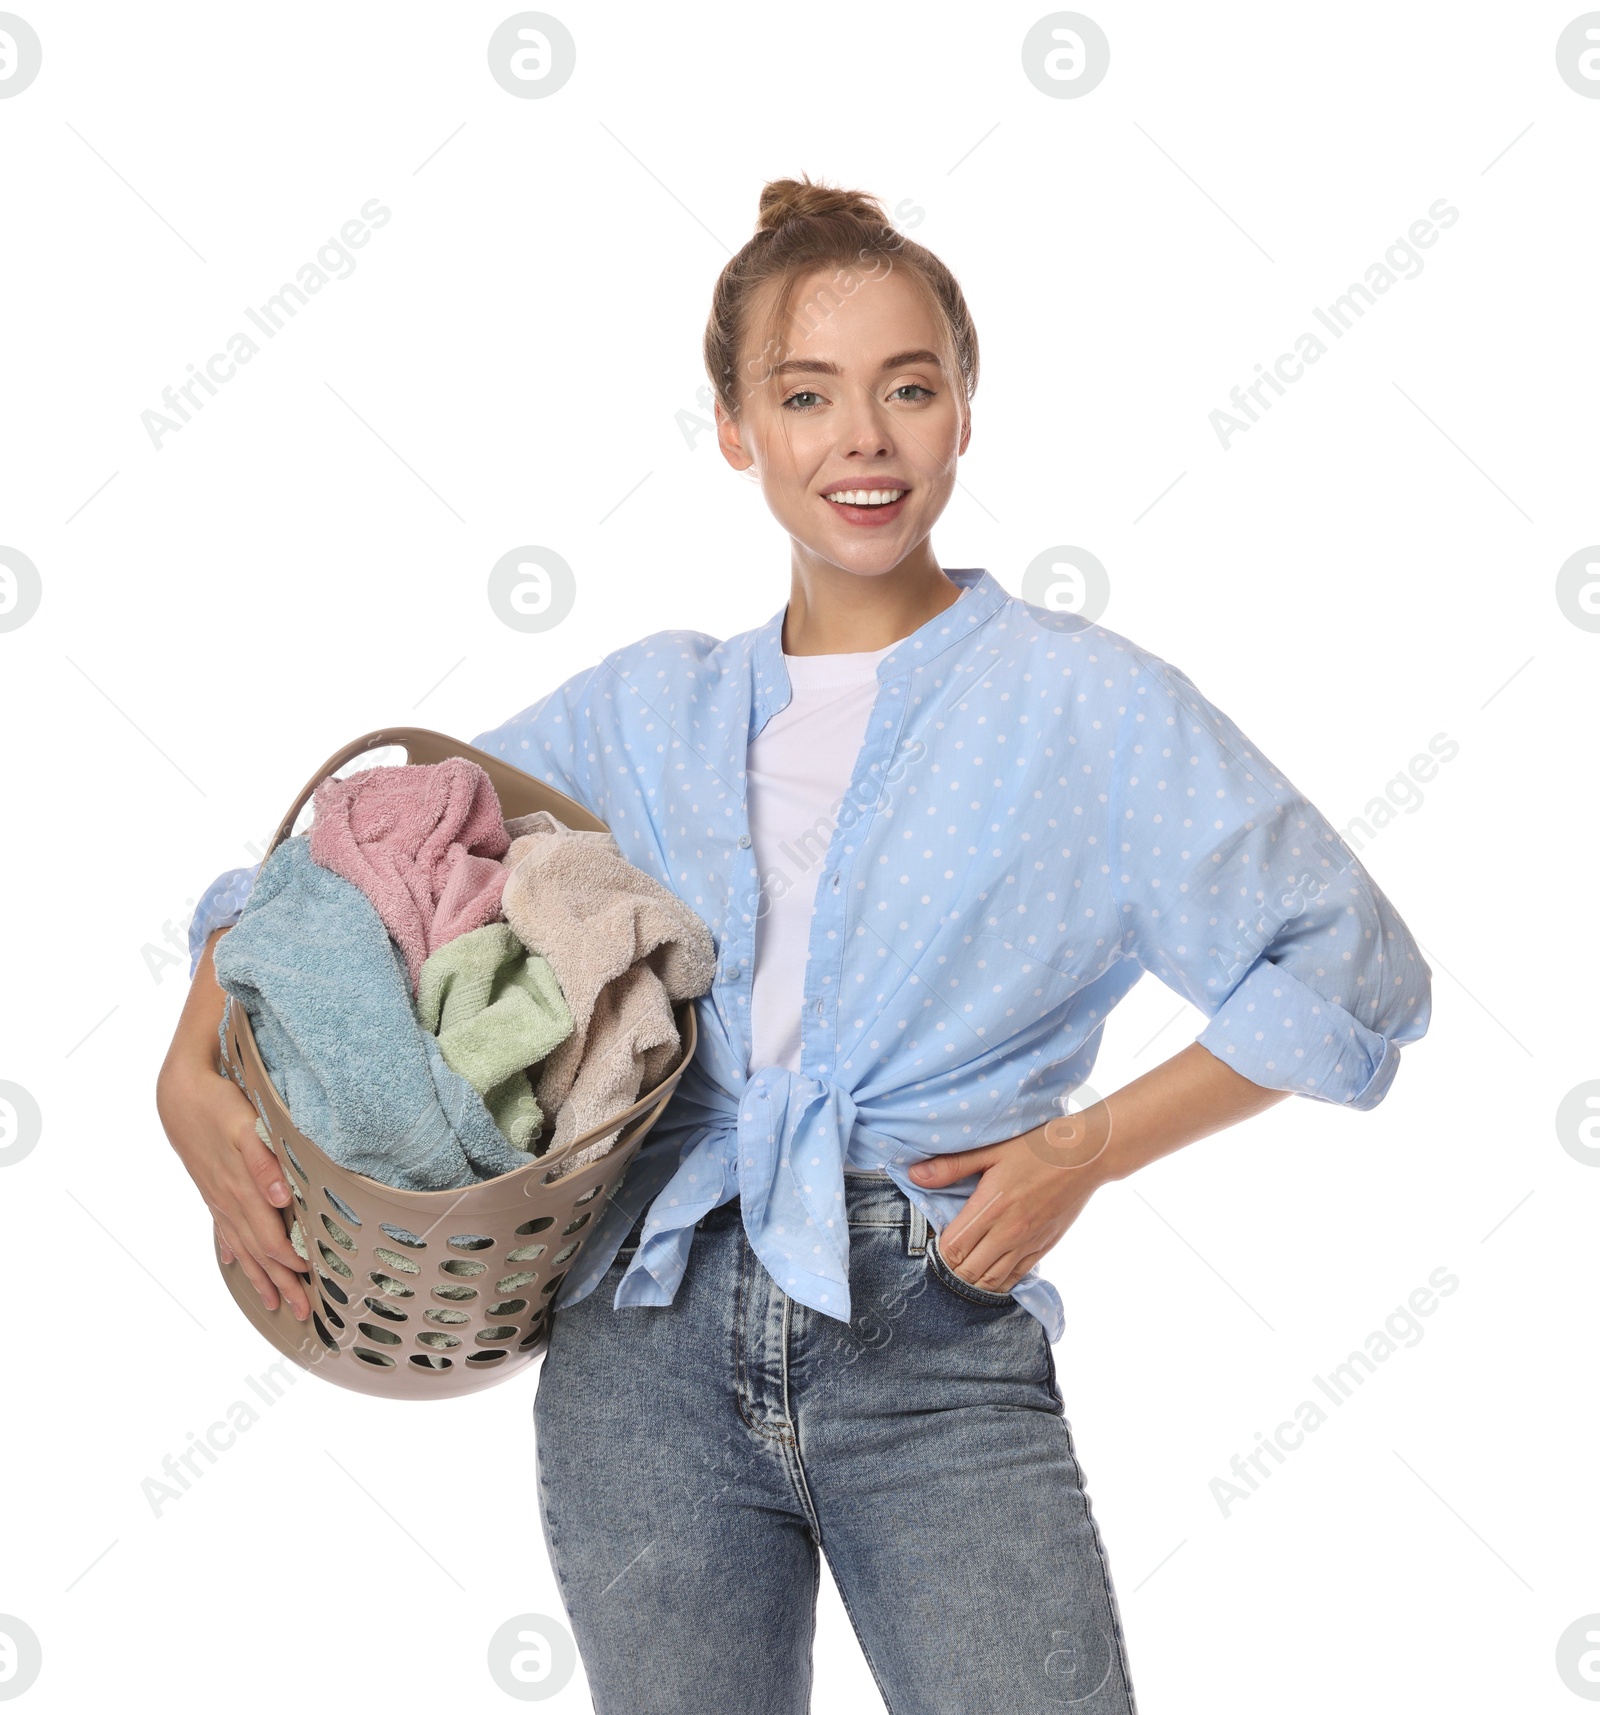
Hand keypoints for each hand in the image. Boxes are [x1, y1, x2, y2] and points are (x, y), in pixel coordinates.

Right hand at [156, 1056, 313, 1321]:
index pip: (272, 1237)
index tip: (315, 1281)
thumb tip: (282, 1197)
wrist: (181, 1093)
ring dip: (260, 1276)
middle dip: (283, 1284)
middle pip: (260, 1252)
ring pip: (243, 1247)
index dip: (294, 1262)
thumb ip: (266, 1164)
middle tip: (304, 1313)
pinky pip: (225, 1230)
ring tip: (275, 1303)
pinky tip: (236, 1264)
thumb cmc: (221, 1106)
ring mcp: (219, 1198)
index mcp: (243, 1189)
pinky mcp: (212, 1190)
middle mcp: (229, 1201)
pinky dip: (234, 1252)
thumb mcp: (248, 1128)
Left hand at [905, 1105, 1114, 1294]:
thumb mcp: (991, 1149)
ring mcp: (1028, 1243)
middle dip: (952, 1268)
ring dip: (973, 1279)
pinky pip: (1016, 1277)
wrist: (1087, 1155)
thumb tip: (915, 1175)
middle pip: (969, 1271)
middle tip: (946, 1255)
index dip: (938, 1249)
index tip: (936, 1238)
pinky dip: (999, 1281)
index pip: (953, 1248)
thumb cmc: (1037, 1147)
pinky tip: (990, 1272)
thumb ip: (952, 1166)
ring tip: (964, 1267)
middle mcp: (1009, 1232)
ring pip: (992, 1281)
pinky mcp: (1044, 1247)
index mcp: (992, 1207)